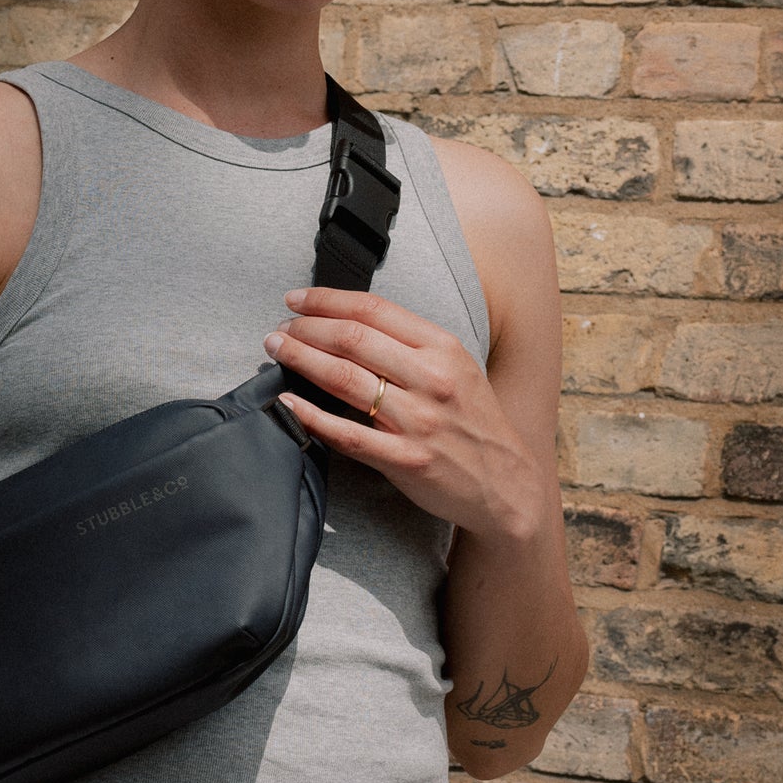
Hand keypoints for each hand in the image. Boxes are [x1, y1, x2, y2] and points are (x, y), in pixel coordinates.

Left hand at [266, 286, 551, 544]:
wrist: (506, 483)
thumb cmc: (472, 422)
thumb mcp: (456, 368)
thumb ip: (410, 347)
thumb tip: (347, 326)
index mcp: (443, 348)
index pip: (373, 310)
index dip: (327, 300)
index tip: (296, 300)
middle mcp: (432, 378)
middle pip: (353, 340)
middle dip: (306, 329)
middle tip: (279, 330)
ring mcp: (419, 420)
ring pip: (345, 379)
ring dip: (302, 360)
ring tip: (277, 351)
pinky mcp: (406, 459)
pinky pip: (347, 433)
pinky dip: (312, 416)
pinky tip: (288, 403)